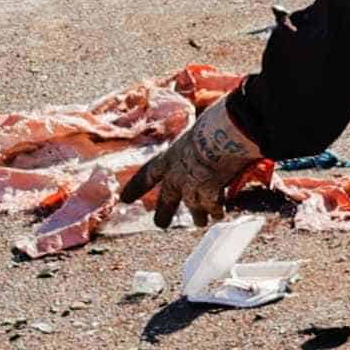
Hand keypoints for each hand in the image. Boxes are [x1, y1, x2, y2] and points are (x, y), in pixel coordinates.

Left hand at [132, 96, 262, 224]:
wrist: (224, 136)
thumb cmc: (213, 125)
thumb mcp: (196, 130)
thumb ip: (197, 142)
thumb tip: (206, 136)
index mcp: (169, 157)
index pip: (147, 175)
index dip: (136, 187)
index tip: (125, 199)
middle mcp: (177, 176)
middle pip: (167, 198)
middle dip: (163, 212)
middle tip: (160, 224)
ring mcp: (193, 188)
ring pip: (194, 208)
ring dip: (198, 216)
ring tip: (201, 222)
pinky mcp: (211, 195)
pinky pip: (214, 208)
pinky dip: (217, 211)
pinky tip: (220, 215)